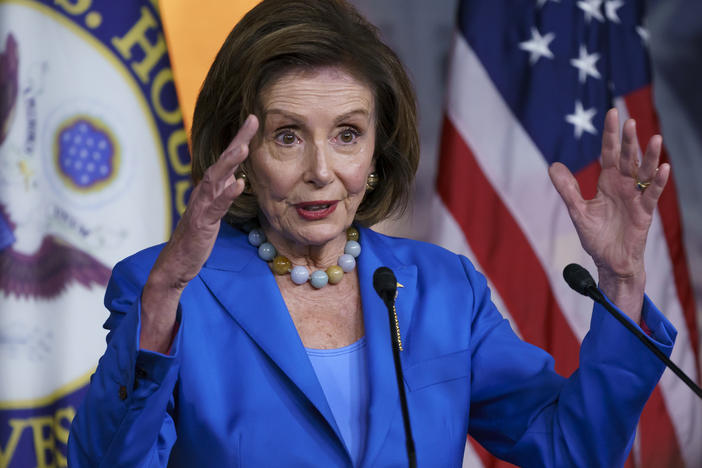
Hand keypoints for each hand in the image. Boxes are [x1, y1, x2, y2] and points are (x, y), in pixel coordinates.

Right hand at [140, 115, 258, 351]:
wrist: (176, 264)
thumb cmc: (196, 238)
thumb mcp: (213, 212)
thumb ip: (223, 195)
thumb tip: (237, 179)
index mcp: (209, 189)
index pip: (226, 160)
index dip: (239, 139)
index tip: (253, 120)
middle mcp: (203, 192)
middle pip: (222, 161)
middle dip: (237, 140)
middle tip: (252, 120)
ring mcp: (201, 206)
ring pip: (216, 179)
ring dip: (230, 162)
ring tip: (244, 146)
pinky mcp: (201, 223)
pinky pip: (215, 206)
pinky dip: (226, 194)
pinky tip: (238, 184)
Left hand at [549, 108, 668, 321]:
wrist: (609, 261)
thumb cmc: (596, 236)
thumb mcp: (578, 210)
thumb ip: (567, 188)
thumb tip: (553, 165)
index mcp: (607, 182)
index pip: (609, 153)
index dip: (610, 135)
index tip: (612, 113)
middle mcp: (624, 185)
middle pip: (628, 158)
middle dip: (629, 140)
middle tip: (630, 121)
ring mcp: (636, 197)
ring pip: (644, 172)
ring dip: (650, 156)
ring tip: (655, 138)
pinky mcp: (644, 212)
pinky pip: (652, 194)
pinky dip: (657, 181)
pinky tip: (663, 168)